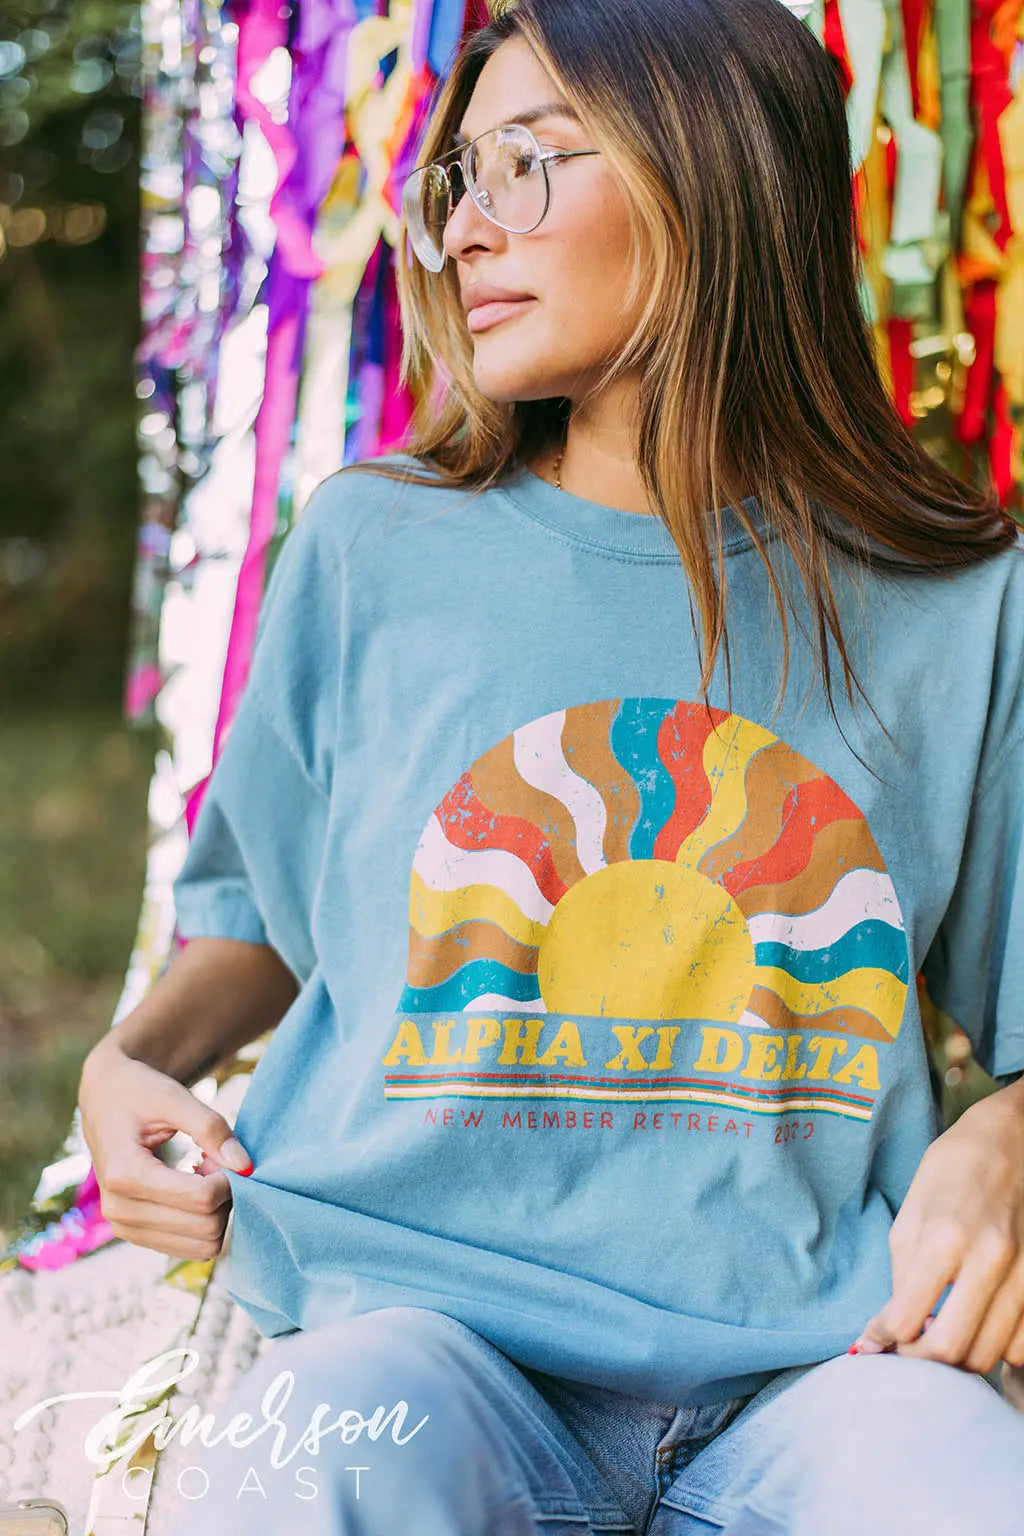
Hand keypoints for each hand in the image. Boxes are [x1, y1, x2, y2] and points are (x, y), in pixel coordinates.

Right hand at [78, 1033, 253, 1261]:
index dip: (228, 1177)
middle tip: (214, 1161)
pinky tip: (194, 1189)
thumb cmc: (138, 1092)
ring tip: (204, 1175)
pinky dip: (203, 1222)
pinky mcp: (134, 1235)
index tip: (222, 1151)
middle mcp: (120, 1210)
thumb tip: (246, 1167)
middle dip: (224, 1196)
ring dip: (216, 1212)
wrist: (104, 1100)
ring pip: (202, 1246)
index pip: (201, 1199)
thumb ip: (211, 1128)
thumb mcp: (174, 1097)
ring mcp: (125, 1228)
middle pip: (205, 1228)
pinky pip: (189, 1249)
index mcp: (125, 1175)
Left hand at [850, 1084, 1023, 1373]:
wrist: (1015, 1138)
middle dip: (921, 1359)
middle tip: (909, 1347)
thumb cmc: (955, 1168)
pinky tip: (981, 1326)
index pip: (907, 1317)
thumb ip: (902, 1272)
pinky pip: (1023, 1345)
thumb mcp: (913, 1211)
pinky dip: (998, 1348)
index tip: (877, 1338)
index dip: (884, 1338)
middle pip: (952, 1349)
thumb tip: (888, 1328)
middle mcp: (989, 1259)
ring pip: (991, 1355)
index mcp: (944, 1236)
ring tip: (943, 1335)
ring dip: (960, 1357)